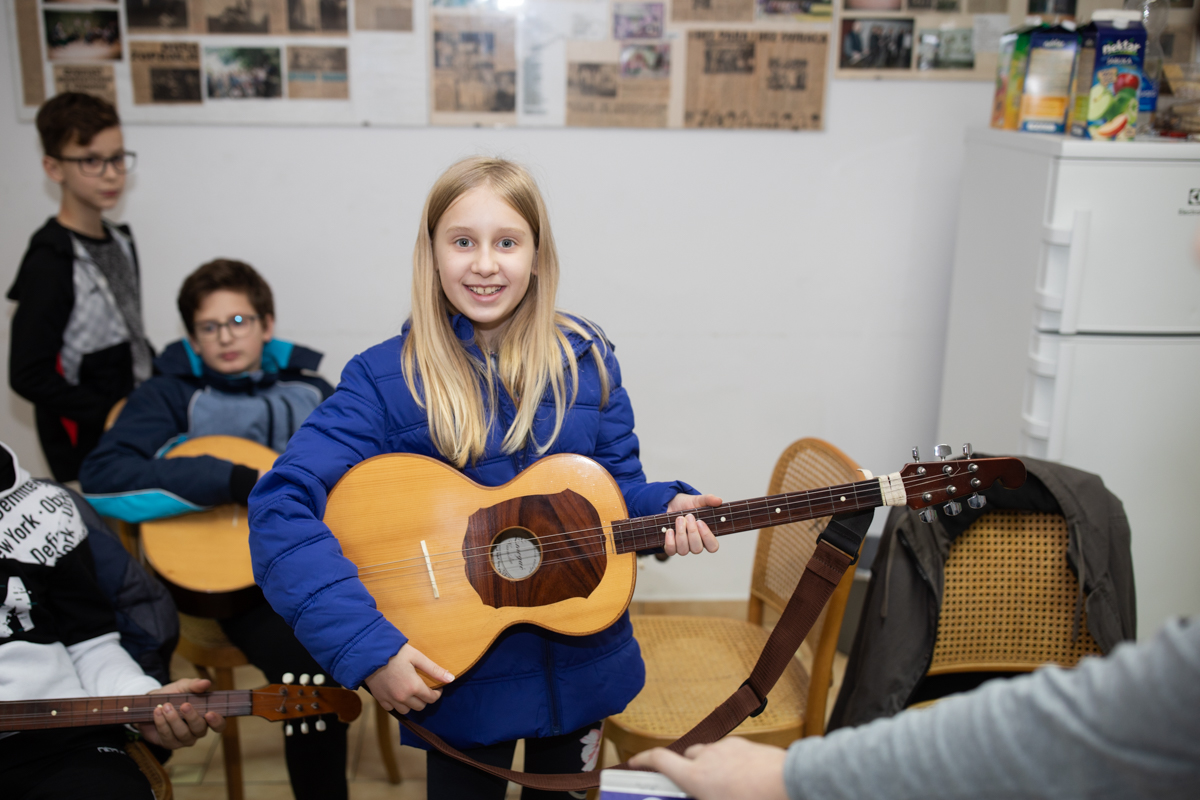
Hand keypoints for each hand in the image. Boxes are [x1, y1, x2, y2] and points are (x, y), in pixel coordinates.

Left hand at [139, 678, 225, 749]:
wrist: (150, 702)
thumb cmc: (172, 695)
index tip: (209, 713)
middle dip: (192, 717)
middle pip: (200, 730)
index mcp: (206, 717)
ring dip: (174, 720)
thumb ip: (195, 685)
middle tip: (184, 705)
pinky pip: (167, 736)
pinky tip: (157, 712)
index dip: (217, 722)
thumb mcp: (183, 686)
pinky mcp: (169, 743)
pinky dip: (162, 723)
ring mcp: (183, 739)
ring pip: (183, 734)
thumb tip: (206, 683)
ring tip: (166, 706)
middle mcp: (197, 731)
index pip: (219, 725)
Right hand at [364, 643, 453, 713]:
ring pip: (407, 710)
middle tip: (424, 688)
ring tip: (412, 692)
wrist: (369, 654)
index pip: (431, 698)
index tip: (436, 687)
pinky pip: (393, 709)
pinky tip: (398, 694)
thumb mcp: (417, 657)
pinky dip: (397, 704)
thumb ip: (434, 669)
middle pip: (420, 706)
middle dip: (425, 698)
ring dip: (412, 703)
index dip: (437, 693)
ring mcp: (390, 700)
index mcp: (413, 687)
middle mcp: (402, 697)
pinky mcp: (380, 699)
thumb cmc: (395, 652)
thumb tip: (451, 679)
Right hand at [629, 738, 788, 799]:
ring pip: (709, 753)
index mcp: (696, 777)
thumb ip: (699, 798)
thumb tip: (694, 795)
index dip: (643, 760)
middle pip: (686, 757)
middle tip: (693, 788)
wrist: (788, 784)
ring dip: (709, 766)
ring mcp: (727, 747)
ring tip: (723, 786)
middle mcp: (708, 756)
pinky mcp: (746, 744)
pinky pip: (729, 751)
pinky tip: (741, 779)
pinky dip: (728, 762)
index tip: (635, 763)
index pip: (659, 760)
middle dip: (685, 770)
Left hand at [664, 493, 721, 555]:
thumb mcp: (698, 500)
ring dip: (681, 534)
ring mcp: (682, 546)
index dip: (708, 537)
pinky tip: (669, 530)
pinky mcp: (670, 547)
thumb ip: (709, 500)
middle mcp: (694, 544)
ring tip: (679, 519)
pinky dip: (670, 541)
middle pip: (697, 549)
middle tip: (689, 516)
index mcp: (705, 536)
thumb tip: (719, 500)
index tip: (700, 522)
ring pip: (684, 550)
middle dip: (692, 532)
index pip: (712, 546)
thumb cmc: (686, 505)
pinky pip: (671, 551)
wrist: (670, 503)